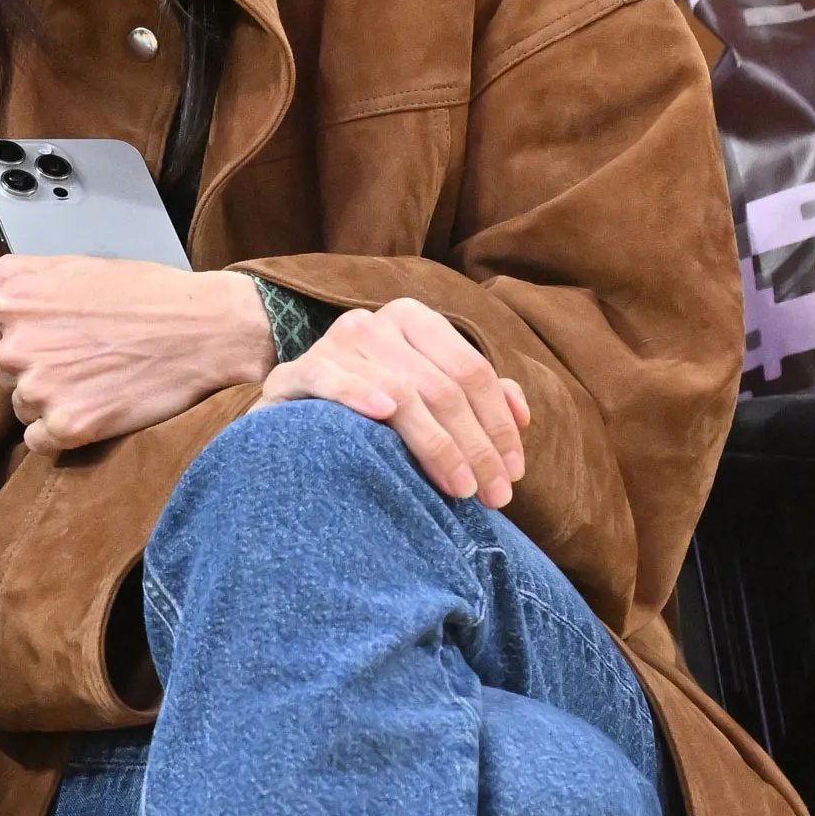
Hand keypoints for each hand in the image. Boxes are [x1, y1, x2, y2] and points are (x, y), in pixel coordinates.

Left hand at [0, 257, 276, 455]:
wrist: (206, 330)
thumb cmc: (147, 295)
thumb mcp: (73, 265)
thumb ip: (13, 279)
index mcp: (13, 301)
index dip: (33, 338)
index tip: (68, 338)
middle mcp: (16, 345)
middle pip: (7, 373)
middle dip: (41, 369)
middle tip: (90, 359)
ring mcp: (38, 388)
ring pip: (22, 407)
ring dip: (53, 401)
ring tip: (98, 382)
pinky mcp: (65, 426)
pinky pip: (38, 441)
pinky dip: (63, 432)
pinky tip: (96, 410)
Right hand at [251, 297, 530, 506]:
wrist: (293, 417)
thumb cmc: (373, 412)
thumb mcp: (428, 395)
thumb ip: (476, 396)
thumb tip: (521, 413)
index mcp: (413, 320)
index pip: (471, 371)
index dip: (498, 424)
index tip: (514, 473)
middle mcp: (375, 322)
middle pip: (442, 386)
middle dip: (475, 446)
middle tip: (493, 495)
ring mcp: (334, 343)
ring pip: (401, 391)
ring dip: (436, 444)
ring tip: (459, 488)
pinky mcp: (296, 370)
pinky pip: (332, 378)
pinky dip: (359, 393)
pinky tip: (384, 414)